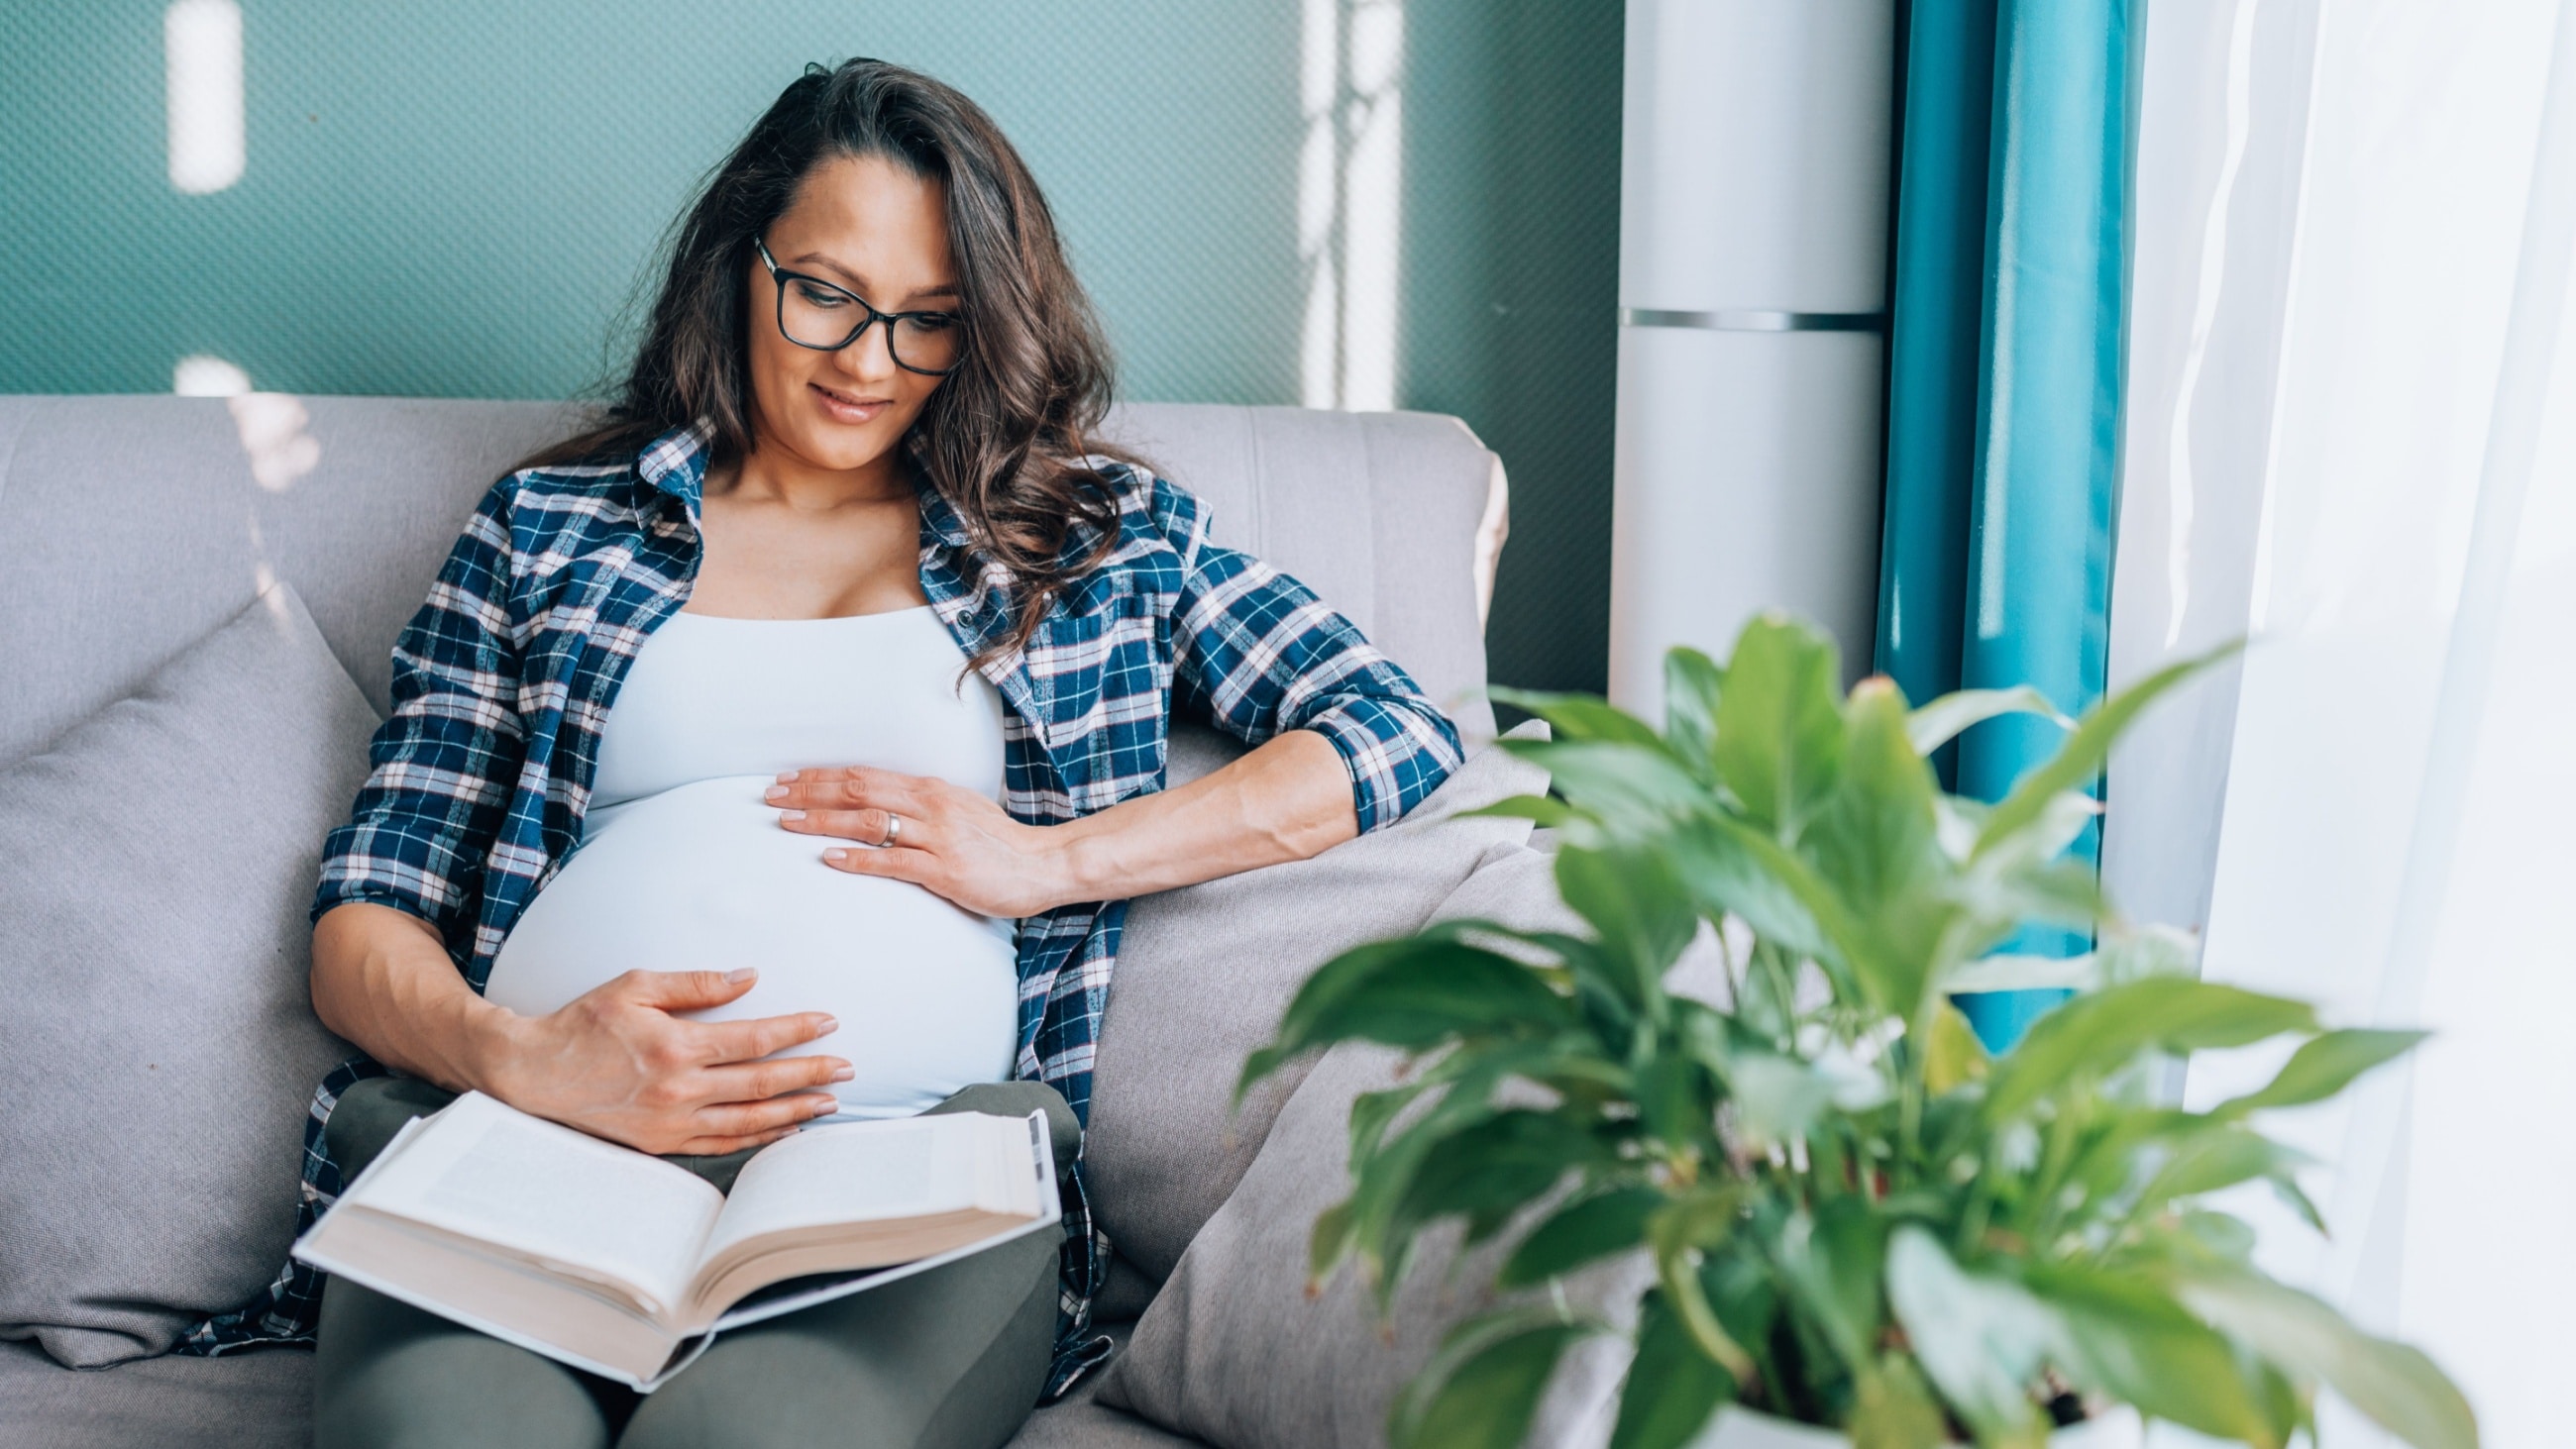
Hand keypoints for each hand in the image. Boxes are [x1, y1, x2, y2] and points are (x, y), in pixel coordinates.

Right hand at [482, 968, 848, 1155]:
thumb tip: (749, 977)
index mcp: (675, 1046)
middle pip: (762, 1083)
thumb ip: (696, 984)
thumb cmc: (583, 1023)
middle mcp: (679, 1090)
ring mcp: (671, 1123)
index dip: (797, 1031)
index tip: (828, 1022)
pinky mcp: (661, 1144)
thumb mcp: (635, 986)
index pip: (755, 1039)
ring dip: (795, 1111)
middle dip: (811, 1075)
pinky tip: (784, 1130)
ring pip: (749, 1121)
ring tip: (830, 1103)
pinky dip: (758, 1138)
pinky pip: (721, 1144)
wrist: (532, 1074)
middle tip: (848, 1068)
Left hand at [767, 766, 1078, 917]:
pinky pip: (893, 861)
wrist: (1043, 864)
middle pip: (857, 790)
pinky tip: (830, 859)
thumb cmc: (999, 843)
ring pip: (868, 821)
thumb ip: (920, 805)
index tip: (787, 779)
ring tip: (786, 824)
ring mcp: (937, 836)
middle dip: (809, 792)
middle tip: (771, 795)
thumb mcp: (959, 810)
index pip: (864, 775)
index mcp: (930, 788)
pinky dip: (858, 859)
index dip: (821, 776)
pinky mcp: (944, 870)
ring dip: (822, 821)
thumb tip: (879, 804)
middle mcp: (930, 805)